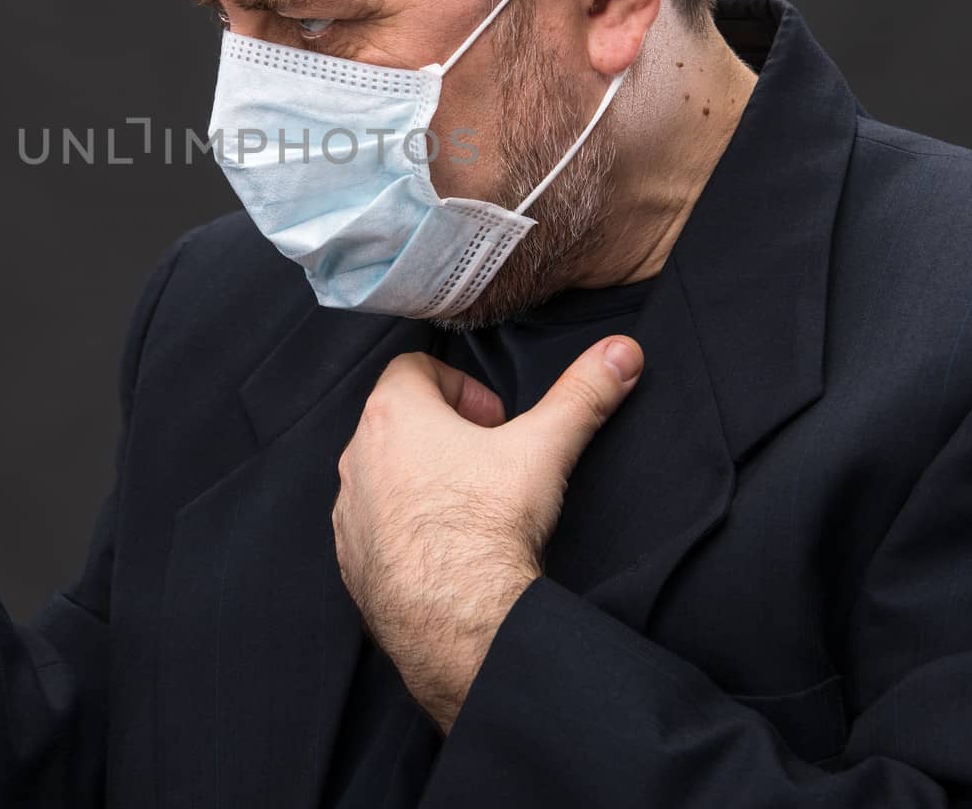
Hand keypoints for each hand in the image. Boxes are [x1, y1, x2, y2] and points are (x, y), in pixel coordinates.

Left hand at [332, 336, 642, 733]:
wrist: (458, 619)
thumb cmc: (487, 524)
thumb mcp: (544, 447)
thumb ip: (582, 393)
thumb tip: (622, 352)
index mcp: (393, 414)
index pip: (415, 368)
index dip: (461, 387)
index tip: (494, 421)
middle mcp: (358, 455)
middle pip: (400, 420)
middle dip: (446, 432)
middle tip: (490, 461)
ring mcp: (349, 510)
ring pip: (383, 474)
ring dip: (421, 479)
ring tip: (470, 507)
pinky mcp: (351, 558)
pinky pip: (373, 527)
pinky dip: (404, 528)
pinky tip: (445, 550)